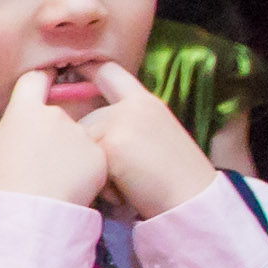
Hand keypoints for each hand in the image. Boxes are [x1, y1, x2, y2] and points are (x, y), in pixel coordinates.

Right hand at [0, 67, 109, 208]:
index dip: (41, 77)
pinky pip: (92, 159)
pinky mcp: (99, 156)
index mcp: (24, 111)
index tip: (48, 77)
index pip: (35, 80)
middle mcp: (56, 115)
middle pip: (57, 116)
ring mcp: (80, 135)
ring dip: (69, 154)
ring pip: (76, 140)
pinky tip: (70, 188)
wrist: (27, 211)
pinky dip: (85, 171)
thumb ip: (12, 129)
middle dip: (53, 133)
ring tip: (55, 181)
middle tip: (40, 162)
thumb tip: (23, 128)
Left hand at [77, 60, 218, 222]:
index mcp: (146, 102)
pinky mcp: (111, 141)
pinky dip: (99, 184)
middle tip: (123, 175)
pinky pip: (84, 162)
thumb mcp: (155, 137)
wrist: (195, 199)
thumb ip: (127, 125)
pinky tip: (122, 193)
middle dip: (91, 150)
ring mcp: (120, 120)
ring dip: (95, 168)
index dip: (88, 69)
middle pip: (85, 120)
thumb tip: (87, 129)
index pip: (109, 73)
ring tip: (125, 185)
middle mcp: (131, 105)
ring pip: (80, 142)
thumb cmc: (175, 179)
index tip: (73, 69)